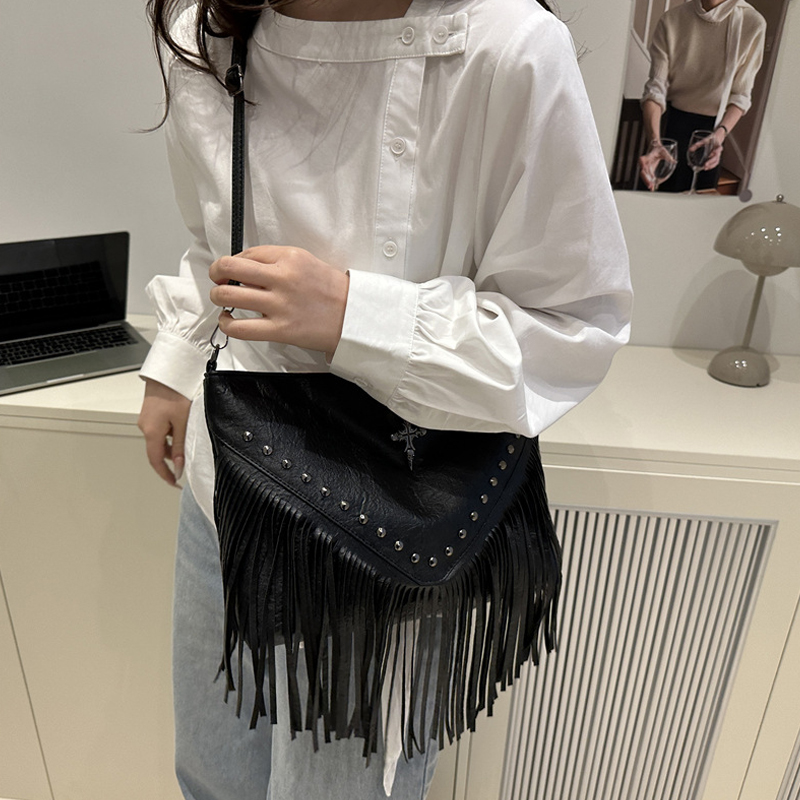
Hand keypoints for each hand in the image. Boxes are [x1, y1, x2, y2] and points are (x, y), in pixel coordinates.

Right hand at [137, 379, 191, 486]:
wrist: (170, 370)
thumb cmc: (176, 392)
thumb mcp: (183, 422)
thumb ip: (180, 446)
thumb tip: (179, 466)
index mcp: (151, 432)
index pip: (156, 461)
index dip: (165, 475)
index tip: (174, 483)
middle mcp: (145, 426)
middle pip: (157, 451)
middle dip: (170, 460)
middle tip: (185, 464)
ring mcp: (146, 419)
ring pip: (159, 440)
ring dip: (171, 445)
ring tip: (187, 440)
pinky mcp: (151, 412)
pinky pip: (159, 430)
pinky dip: (170, 434)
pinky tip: (181, 427)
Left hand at [209, 245, 349, 357]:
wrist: (354, 316)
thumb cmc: (333, 292)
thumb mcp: (307, 263)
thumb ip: (278, 262)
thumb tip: (247, 269)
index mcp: (290, 258)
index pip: (247, 253)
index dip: (233, 261)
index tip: (232, 269)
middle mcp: (283, 278)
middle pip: (230, 268)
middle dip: (217, 273)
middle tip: (218, 279)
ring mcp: (280, 305)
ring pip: (229, 295)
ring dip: (218, 296)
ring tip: (222, 299)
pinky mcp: (280, 330)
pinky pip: (240, 328)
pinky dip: (226, 323)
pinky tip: (228, 320)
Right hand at [639, 142, 675, 189]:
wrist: (655, 150)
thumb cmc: (659, 149)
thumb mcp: (663, 151)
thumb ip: (668, 156)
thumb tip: (674, 161)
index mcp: (646, 157)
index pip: (642, 160)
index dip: (641, 163)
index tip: (642, 166)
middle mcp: (644, 164)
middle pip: (643, 172)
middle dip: (646, 179)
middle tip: (650, 185)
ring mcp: (645, 169)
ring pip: (645, 177)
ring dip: (648, 182)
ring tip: (651, 188)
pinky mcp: (648, 172)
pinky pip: (648, 178)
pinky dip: (650, 183)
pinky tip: (652, 188)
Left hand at [688, 130, 723, 170]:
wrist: (717, 138)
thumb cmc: (710, 139)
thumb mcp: (704, 140)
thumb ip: (698, 144)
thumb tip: (690, 149)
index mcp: (717, 145)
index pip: (719, 148)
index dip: (717, 151)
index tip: (713, 153)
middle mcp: (718, 151)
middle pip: (716, 157)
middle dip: (711, 161)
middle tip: (705, 164)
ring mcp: (718, 155)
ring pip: (716, 161)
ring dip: (711, 165)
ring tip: (705, 168)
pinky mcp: (716, 158)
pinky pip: (715, 163)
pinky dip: (711, 166)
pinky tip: (706, 168)